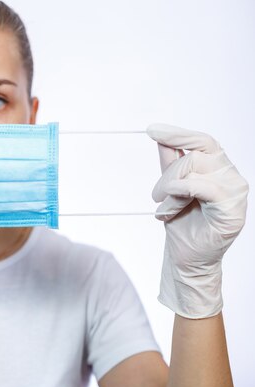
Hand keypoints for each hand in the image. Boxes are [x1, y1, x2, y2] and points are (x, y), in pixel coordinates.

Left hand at [147, 124, 247, 318]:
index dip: (178, 133)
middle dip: (168, 174)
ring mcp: (235, 192)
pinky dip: (180, 194)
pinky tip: (169, 208)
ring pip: (196, 169)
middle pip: (196, 155)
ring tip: (164, 208)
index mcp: (219, 168)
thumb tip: (160, 135)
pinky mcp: (233, 210)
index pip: (203, 141)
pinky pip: (203, 188)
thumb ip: (170, 161)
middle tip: (155, 195)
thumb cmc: (181, 223)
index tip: (151, 129)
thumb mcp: (170, 187)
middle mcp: (231, 176)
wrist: (185, 257)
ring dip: (170, 188)